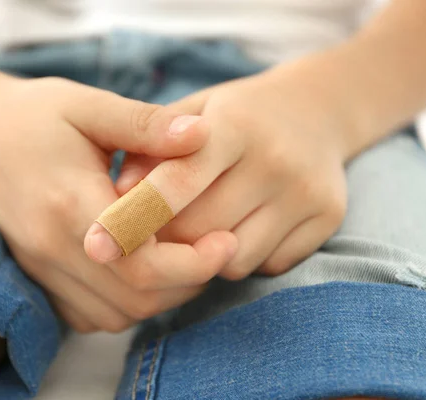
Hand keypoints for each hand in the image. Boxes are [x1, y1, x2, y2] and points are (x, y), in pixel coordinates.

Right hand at [0, 70, 236, 331]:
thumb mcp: (86, 106)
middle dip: (186, 282)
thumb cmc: (29, 114)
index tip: (225, 241)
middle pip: (133, 298)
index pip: (139, 263)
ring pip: (114, 314)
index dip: (192, 262)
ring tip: (185, 257)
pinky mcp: (37, 275)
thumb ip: (145, 124)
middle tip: (215, 248)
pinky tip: (141, 270)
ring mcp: (40, 267)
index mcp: (68, 204)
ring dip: (159, 296)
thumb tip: (202, 135)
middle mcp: (51, 247)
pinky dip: (125, 305)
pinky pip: (88, 315)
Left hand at [87, 65, 347, 278]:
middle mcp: (276, 159)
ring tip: (204, 224)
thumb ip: (149, 149)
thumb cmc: (236, 116)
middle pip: (200, 231)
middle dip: (165, 242)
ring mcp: (307, 192)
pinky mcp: (328, 218)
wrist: (317, 111)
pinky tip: (242, 227)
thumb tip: (116, 197)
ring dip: (205, 256)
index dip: (135, 216)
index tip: (97, 245)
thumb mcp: (190, 112)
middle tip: (153, 234)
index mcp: (234, 125)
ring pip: (232, 259)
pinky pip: (267, 266)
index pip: (178, 181)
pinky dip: (243, 258)